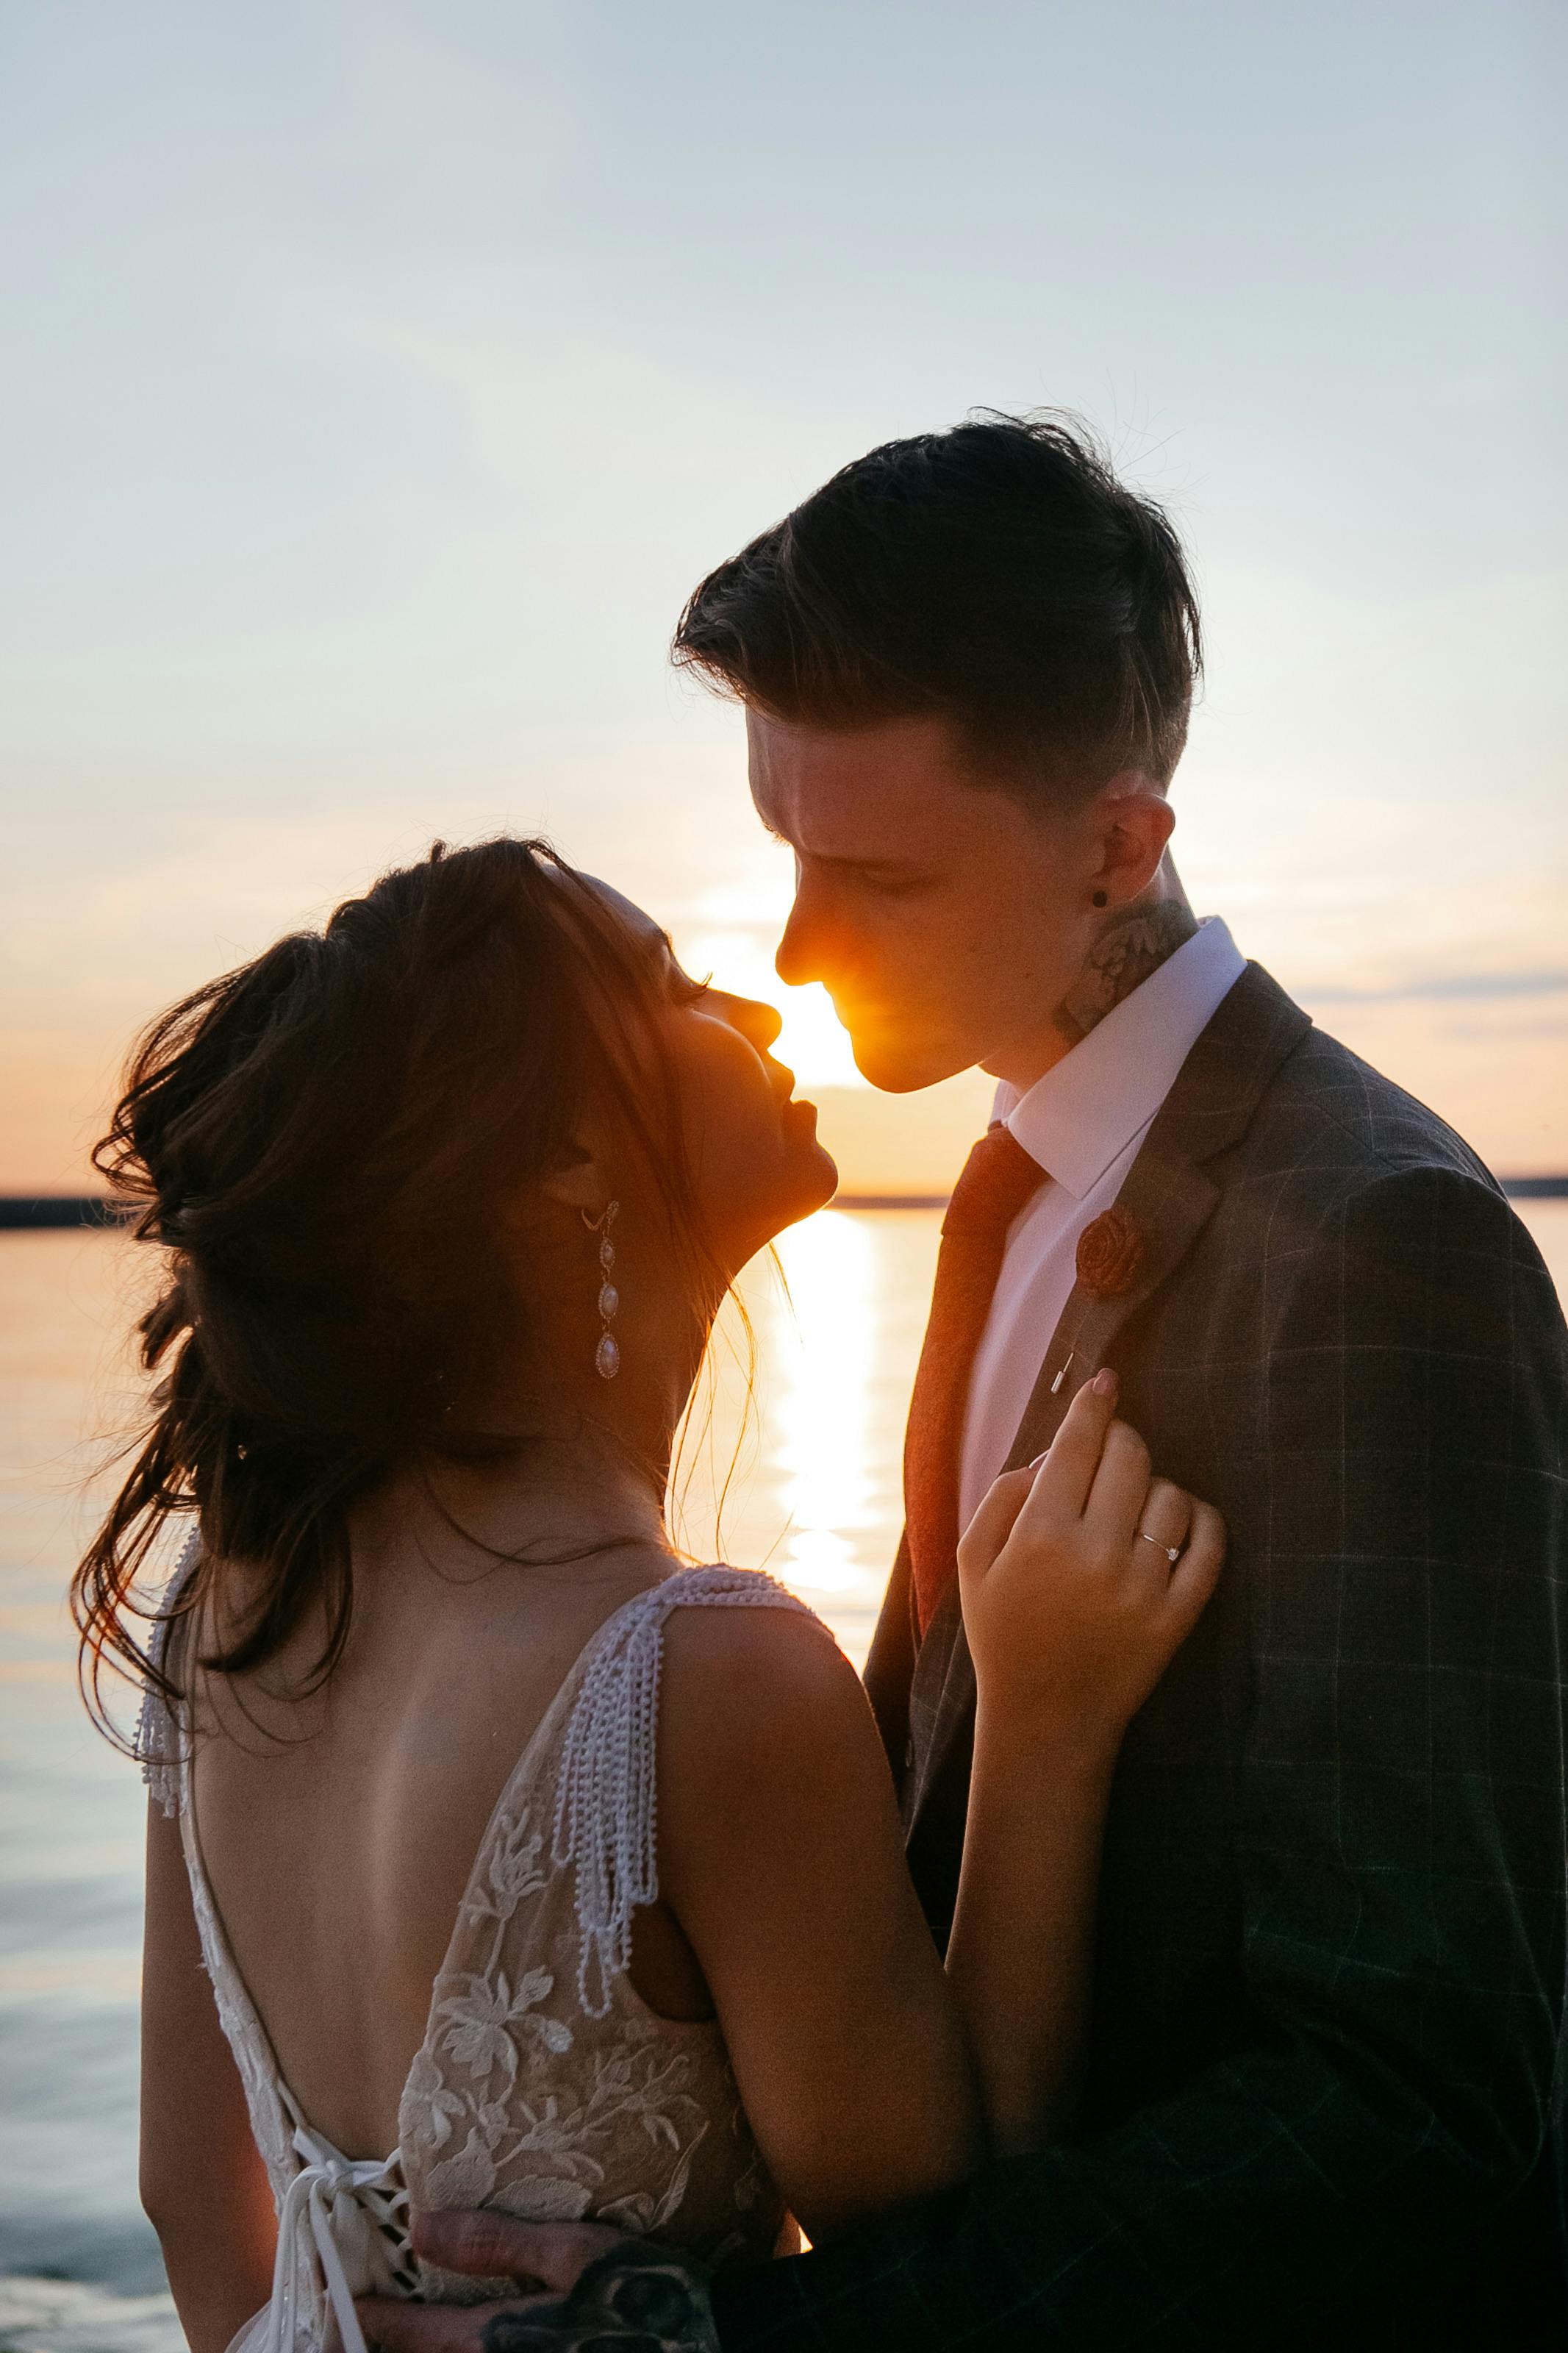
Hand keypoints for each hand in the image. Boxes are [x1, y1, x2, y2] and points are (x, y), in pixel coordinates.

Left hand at [355, 2211, 718, 2352]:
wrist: (707, 2352)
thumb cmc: (641, 2296)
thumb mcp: (575, 2252)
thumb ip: (495, 2242)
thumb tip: (419, 2228)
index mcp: (490, 2340)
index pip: (401, 2334)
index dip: (358, 2319)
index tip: (329, 2304)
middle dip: (370, 2350)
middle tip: (334, 2333)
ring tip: (384, 2343)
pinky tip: (451, 2349)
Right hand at [957, 1369, 1223, 1756]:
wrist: (1045, 1719)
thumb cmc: (1004, 1632)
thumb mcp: (972, 1560)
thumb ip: (1004, 1495)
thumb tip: (1055, 1452)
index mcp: (1039, 1535)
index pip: (1078, 1444)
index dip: (1094, 1404)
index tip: (1106, 1382)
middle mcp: (1095, 1555)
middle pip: (1131, 1456)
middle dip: (1121, 1442)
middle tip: (1108, 1456)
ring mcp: (1143, 1587)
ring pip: (1172, 1495)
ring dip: (1154, 1488)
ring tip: (1132, 1509)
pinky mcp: (1177, 1616)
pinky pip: (1210, 1545)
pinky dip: (1202, 1522)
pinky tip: (1179, 1523)